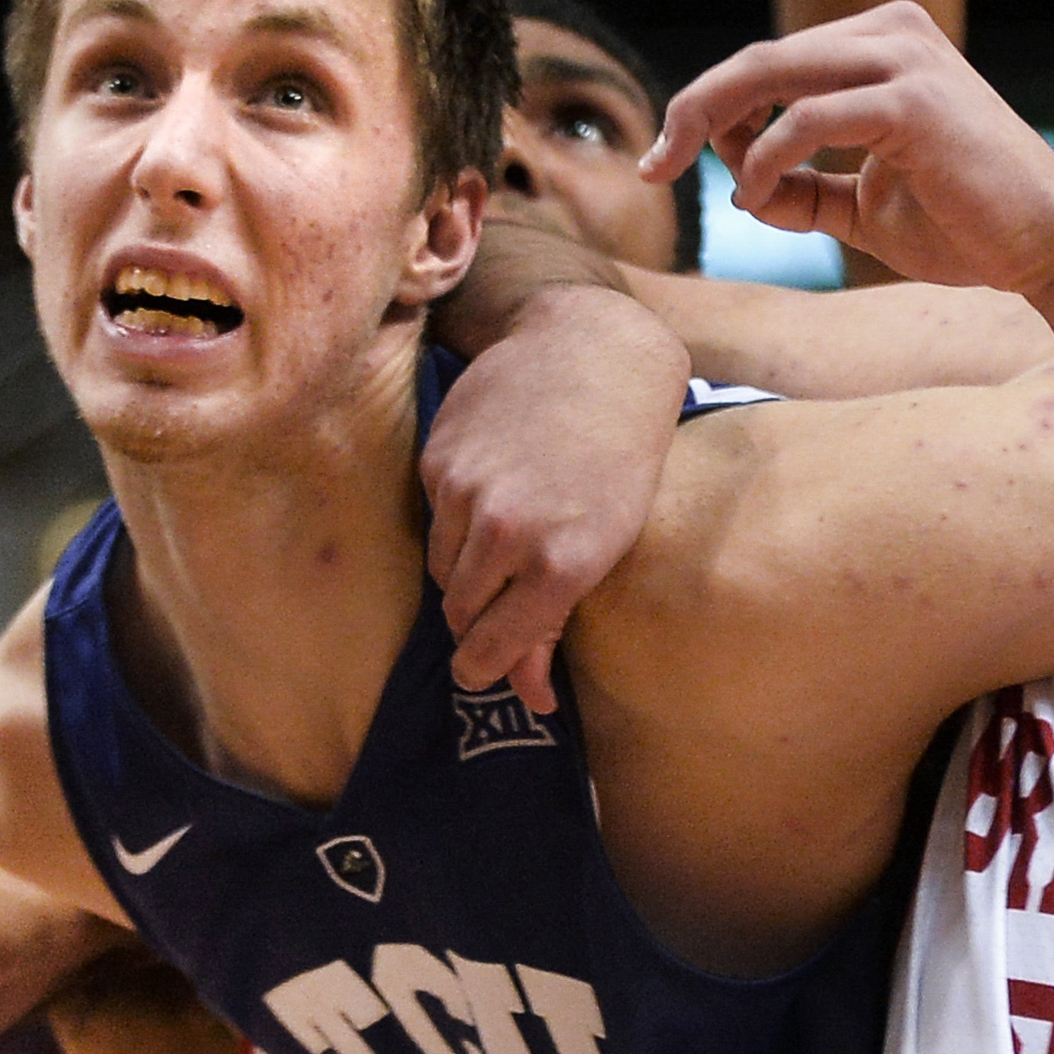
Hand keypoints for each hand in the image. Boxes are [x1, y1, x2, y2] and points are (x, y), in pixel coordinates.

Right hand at [424, 286, 686, 712]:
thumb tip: (530, 701)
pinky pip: (434, 519)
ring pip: (442, 570)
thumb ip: (555, 626)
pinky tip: (491, 490)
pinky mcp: (437, 461)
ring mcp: (467, 495)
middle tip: (500, 602)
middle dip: (476, 620)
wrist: (591, 353)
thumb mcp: (608, 545)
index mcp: (562, 566)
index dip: (481, 669)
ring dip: (465, 572)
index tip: (479, 672)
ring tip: (502, 541)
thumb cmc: (619, 457)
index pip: (491, 650)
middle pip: (460, 615)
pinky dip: (455, 520)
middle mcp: (508, 534)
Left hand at [642, 2, 1053, 295]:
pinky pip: (807, 118)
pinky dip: (766, 157)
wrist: (1048, 249)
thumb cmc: (965, 225)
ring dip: (713, 128)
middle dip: (690, 111)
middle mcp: (892, 32)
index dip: (707, 109)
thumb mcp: (862, 204)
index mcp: (882, 43)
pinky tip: (757, 192)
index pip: (769, 63)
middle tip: (648, 168)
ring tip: (693, 181)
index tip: (664, 163)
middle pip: (758, 59)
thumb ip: (801, 186)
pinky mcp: (913, 99)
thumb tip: (733, 181)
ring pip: (770, 73)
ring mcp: (904, 58)